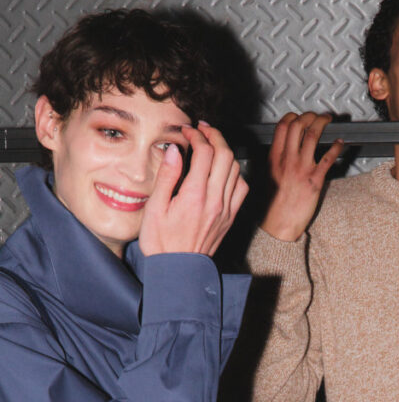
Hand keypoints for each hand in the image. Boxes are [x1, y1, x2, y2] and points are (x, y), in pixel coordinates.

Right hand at [139, 122, 247, 256]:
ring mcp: (226, 209)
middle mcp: (215, 201)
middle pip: (225, 156)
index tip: (187, 132)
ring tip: (212, 145)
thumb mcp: (155, 208)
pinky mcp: (230, 217)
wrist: (178, 271)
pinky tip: (223, 170)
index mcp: (194, 196)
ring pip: (236, 169)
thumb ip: (166, 177)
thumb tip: (174, 152)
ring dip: (226, 152)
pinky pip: (241, 188)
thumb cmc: (162, 243)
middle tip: (202, 130)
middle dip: (215, 136)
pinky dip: (235, 173)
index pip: (205, 153)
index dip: (197, 136)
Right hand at [261, 112, 343, 241]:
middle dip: (310, 115)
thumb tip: (284, 149)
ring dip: (322, 123)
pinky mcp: (315, 180)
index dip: (292, 116)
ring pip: (312, 135)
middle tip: (317, 116)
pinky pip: (328, 158)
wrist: (279, 224)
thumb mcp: (269, 177)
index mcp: (275, 158)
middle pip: (298, 126)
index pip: (282, 127)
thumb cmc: (274, 205)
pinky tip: (340, 143)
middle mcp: (288, 160)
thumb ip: (276, 160)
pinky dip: (336, 147)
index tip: (299, 116)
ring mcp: (302, 168)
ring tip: (328, 121)